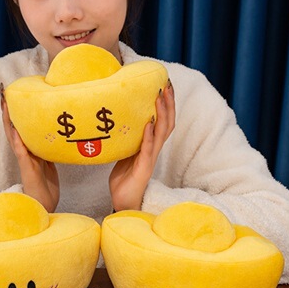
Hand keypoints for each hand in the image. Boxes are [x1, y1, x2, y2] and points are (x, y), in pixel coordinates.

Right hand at [0, 84, 58, 211]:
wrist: (44, 206)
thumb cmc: (46, 187)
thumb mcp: (49, 164)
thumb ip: (47, 152)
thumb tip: (51, 139)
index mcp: (29, 151)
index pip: (19, 128)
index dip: (15, 113)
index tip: (11, 97)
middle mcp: (24, 153)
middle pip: (12, 128)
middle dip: (8, 111)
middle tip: (3, 93)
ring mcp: (24, 160)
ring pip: (13, 136)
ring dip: (8, 120)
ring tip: (4, 104)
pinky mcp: (27, 168)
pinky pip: (21, 151)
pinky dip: (17, 139)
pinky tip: (14, 129)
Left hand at [109, 80, 174, 211]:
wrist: (122, 202)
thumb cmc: (124, 179)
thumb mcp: (124, 154)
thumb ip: (128, 140)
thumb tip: (120, 123)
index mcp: (151, 146)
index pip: (163, 122)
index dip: (166, 105)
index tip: (164, 87)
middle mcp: (154, 150)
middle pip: (167, 123)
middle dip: (168, 104)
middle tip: (166, 85)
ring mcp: (151, 159)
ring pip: (161, 133)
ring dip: (161, 114)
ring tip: (158, 97)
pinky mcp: (144, 168)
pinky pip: (148, 149)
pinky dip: (148, 135)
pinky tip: (147, 123)